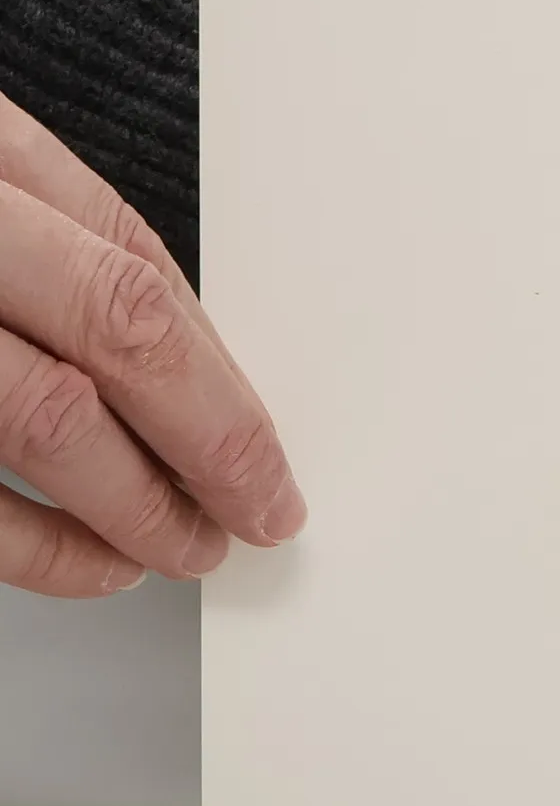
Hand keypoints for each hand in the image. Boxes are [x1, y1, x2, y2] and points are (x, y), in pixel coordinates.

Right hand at [0, 95, 303, 596]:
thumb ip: (61, 242)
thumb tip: (193, 355)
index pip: (135, 262)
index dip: (221, 369)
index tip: (272, 443)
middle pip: (119, 332)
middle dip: (217, 439)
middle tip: (265, 507)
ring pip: (48, 419)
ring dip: (141, 506)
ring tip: (192, 546)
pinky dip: (41, 550)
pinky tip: (98, 563)